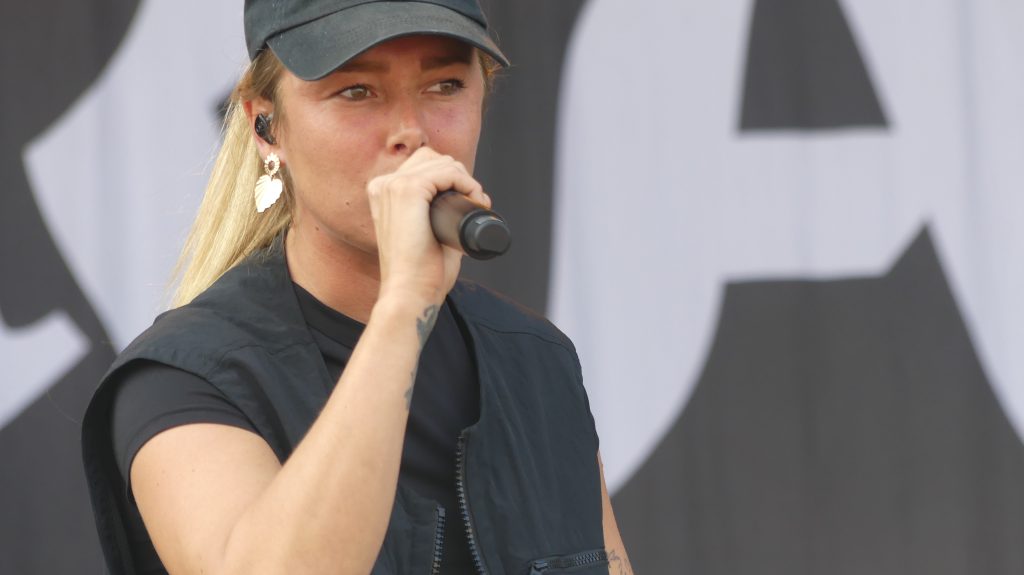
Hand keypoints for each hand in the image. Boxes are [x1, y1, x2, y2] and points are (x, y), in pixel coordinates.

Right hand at [367, 147, 491, 307]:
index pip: (423, 165)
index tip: (470, 202)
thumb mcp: (425, 234)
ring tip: (476, 204)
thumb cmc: (420, 272)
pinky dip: (467, 183)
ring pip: (443, 163)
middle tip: (475, 203)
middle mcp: (383, 185)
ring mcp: (393, 185)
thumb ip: (437, 216)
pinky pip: (447, 171)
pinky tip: (474, 200)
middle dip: (459, 177)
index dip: (451, 178)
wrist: (410, 293)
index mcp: (383, 193)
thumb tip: (465, 204)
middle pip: (433, 159)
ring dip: (466, 180)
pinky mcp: (408, 190)